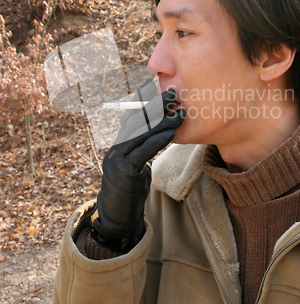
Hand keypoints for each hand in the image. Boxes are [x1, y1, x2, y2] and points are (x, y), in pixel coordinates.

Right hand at [90, 83, 184, 251]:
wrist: (117, 217)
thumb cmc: (130, 190)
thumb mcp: (136, 166)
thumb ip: (142, 150)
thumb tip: (158, 133)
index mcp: (117, 145)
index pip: (130, 117)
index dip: (141, 100)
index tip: (154, 85)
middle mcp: (115, 149)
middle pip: (135, 121)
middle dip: (155, 105)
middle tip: (173, 93)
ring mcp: (117, 160)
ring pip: (141, 134)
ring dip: (162, 121)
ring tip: (179, 112)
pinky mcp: (124, 172)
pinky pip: (143, 151)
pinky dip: (158, 139)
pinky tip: (171, 132)